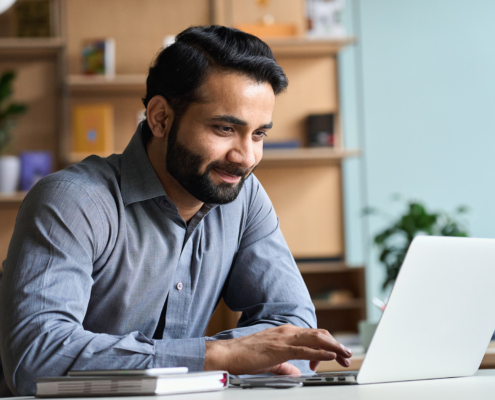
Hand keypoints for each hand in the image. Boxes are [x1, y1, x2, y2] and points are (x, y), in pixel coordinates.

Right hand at [204, 324, 351, 374]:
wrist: (229, 354)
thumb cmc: (246, 356)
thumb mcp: (271, 361)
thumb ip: (286, 366)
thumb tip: (297, 372)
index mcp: (285, 333)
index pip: (313, 336)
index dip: (328, 345)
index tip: (335, 356)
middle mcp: (287, 331)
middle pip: (319, 335)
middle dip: (336, 345)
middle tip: (347, 355)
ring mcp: (284, 338)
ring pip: (316, 339)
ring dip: (333, 347)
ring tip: (345, 354)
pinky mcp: (280, 348)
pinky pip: (305, 349)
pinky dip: (321, 352)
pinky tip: (330, 356)